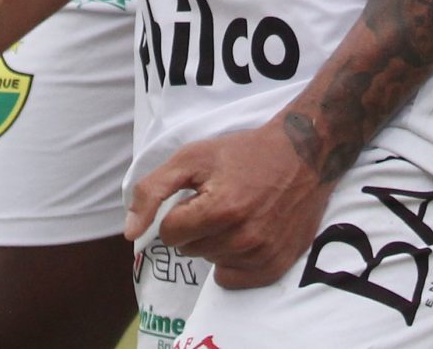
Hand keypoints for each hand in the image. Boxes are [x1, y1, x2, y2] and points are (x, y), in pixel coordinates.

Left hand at [125, 121, 332, 289]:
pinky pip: (231, 278)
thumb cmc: (243, 153)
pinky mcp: (276, 266)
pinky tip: (246, 233)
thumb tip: (129, 232)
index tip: (198, 195)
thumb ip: (152, 192)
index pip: (169, 233)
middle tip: (222, 200)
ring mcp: (262, 255)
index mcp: (220, 209)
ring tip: (238, 213)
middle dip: (197, 226)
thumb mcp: (191, 157)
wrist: (303, 155)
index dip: (179, 211)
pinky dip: (232, 260)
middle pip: (190, 249)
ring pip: (210, 262)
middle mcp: (243, 238)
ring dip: (215, 241)